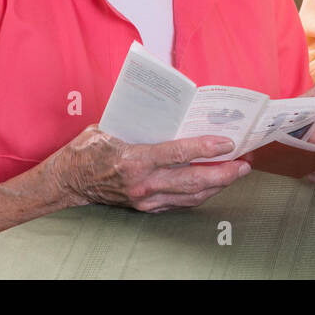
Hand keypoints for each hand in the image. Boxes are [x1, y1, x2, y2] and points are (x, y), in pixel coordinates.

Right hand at [50, 125, 248, 212]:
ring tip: (238, 171)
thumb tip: (174, 105)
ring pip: (192, 196)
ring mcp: (146, 200)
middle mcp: (143, 184)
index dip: (205, 148)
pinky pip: (182, 203)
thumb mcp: (112, 127)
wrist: (68, 181)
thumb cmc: (90, 148)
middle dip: (224, 173)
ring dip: (219, 184)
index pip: (177, 154)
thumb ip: (143, 121)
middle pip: (193, 181)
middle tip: (245, 163)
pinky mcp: (147, 208)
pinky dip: (202, 193)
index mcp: (134, 160)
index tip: (228, 142)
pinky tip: (216, 183)